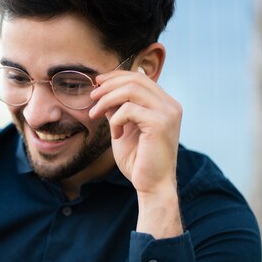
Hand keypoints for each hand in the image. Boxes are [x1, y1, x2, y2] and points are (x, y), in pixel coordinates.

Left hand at [89, 69, 182, 237]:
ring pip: (131, 90)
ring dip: (107, 100)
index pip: (140, 78)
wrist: (152, 185)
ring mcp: (168, 113)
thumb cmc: (138, 161)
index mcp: (165, 104)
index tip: (97, 83)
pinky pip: (129, 109)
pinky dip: (116, 120)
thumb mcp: (124, 129)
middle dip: (108, 86)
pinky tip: (115, 135)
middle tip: (92, 98)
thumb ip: (119, 110)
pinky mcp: (160, 124)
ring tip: (95, 114)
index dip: (116, 76)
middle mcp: (170, 105)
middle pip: (135, 80)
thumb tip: (103, 93)